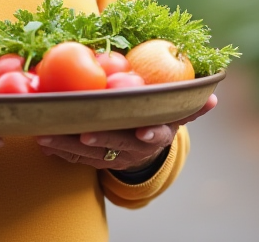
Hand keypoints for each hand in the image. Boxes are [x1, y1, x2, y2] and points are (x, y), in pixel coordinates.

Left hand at [35, 93, 216, 172]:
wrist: (141, 145)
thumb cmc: (156, 116)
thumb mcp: (175, 110)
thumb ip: (190, 103)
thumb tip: (214, 97)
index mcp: (158, 134)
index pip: (158, 135)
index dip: (151, 134)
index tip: (144, 131)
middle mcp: (135, 149)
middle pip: (117, 146)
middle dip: (101, 140)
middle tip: (84, 132)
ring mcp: (113, 158)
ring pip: (90, 154)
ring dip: (69, 145)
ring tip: (50, 134)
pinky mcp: (93, 161)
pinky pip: (74, 158)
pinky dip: (59, 150)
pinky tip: (43, 140)